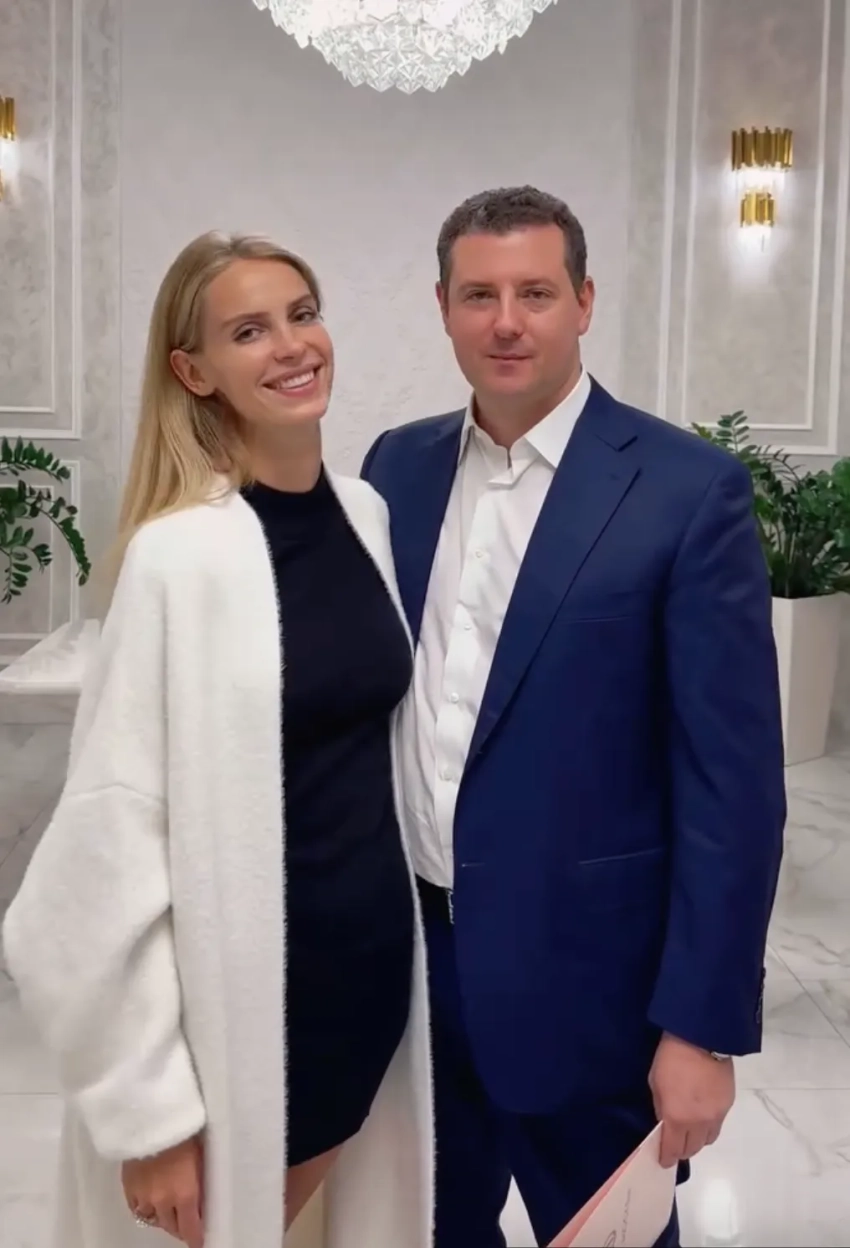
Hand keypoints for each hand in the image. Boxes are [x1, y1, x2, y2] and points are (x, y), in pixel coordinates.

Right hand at [122, 1133, 204, 1246]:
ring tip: (169, 1211)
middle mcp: (163, 1202)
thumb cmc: (183, 1131)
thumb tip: (200, 1200)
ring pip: (153, 1219)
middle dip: (180, 1227)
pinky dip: (145, 1209)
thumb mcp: (199, 1159)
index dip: (195, 1238)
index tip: (199, 1242)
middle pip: (171, 1227)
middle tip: (186, 1224)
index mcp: (185, 1194)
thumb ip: (198, 1184)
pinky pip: (137, 1209)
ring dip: (162, 1217)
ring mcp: (144, 1197)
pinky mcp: (128, 1188)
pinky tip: (151, 1204)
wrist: (150, 1118)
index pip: (190, 1228)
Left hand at [648, 1033, 734, 1168]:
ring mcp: (716, 1115)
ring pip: (708, 1140)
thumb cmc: (671, 1058)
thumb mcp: (655, 1082)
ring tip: (690, 1131)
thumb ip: (660, 1107)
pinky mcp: (728, 1105)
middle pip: (693, 1149)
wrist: (702, 1038)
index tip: (664, 1160)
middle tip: (676, 1145)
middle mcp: (699, 1122)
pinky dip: (708, 1126)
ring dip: (697, 1140)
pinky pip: (717, 1125)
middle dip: (683, 1150)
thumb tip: (665, 1122)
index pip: (673, 1149)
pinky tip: (702, 1115)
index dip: (668, 1157)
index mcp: (677, 1117)